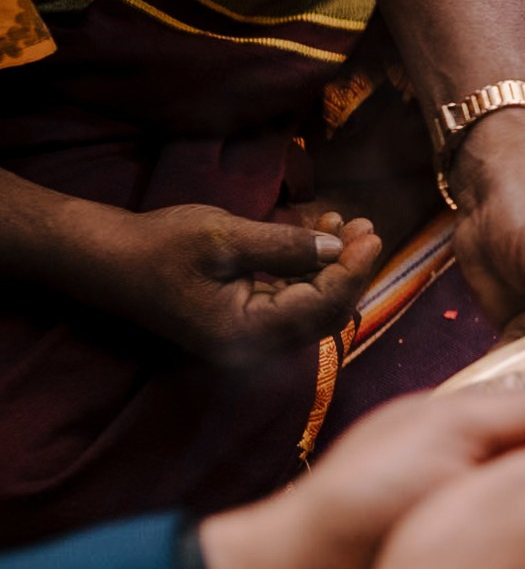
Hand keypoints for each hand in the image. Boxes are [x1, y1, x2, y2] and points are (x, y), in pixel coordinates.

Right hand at [91, 204, 383, 366]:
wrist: (109, 260)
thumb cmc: (159, 247)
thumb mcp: (224, 237)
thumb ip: (284, 247)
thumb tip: (338, 250)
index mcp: (245, 333)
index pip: (321, 308)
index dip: (353, 271)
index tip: (372, 235)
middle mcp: (251, 345)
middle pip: (324, 312)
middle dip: (349, 269)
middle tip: (365, 227)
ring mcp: (248, 335)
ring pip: (311, 304)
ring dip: (331, 265)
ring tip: (345, 223)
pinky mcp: (244, 319)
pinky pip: (291, 298)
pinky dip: (309, 268)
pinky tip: (320, 235)